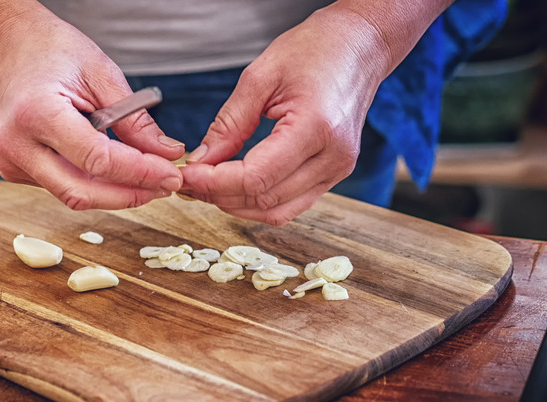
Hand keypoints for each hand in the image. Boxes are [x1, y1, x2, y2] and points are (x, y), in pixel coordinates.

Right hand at [0, 2, 184, 209]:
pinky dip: (93, 183)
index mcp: (36, 113)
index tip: (171, 175)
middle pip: (81, 192)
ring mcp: (11, 161)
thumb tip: (167, 153)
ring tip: (148, 178)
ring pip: (73, 194)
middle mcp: (16, 144)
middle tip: (165, 187)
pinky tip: (114, 169)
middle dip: (129, 195)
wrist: (6, 47)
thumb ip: (134, 118)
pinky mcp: (14, 169)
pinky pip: (62, 186)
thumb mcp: (101, 73)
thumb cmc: (50, 51)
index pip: (96, 160)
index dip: (139, 173)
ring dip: (115, 192)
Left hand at [178, 4, 409, 224]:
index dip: (215, 183)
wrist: (358, 46)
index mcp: (316, 127)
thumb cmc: (315, 49)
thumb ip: (228, 124)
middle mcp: (333, 157)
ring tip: (207, 186)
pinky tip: (235, 187)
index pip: (256, 178)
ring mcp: (338, 169)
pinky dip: (259, 202)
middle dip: (219, 195)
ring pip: (277, 211)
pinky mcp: (335, 174)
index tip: (187, 174)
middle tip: (188, 181)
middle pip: (264, 199)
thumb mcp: (260, 77)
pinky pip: (291, 204)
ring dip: (237, 204)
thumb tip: (202, 162)